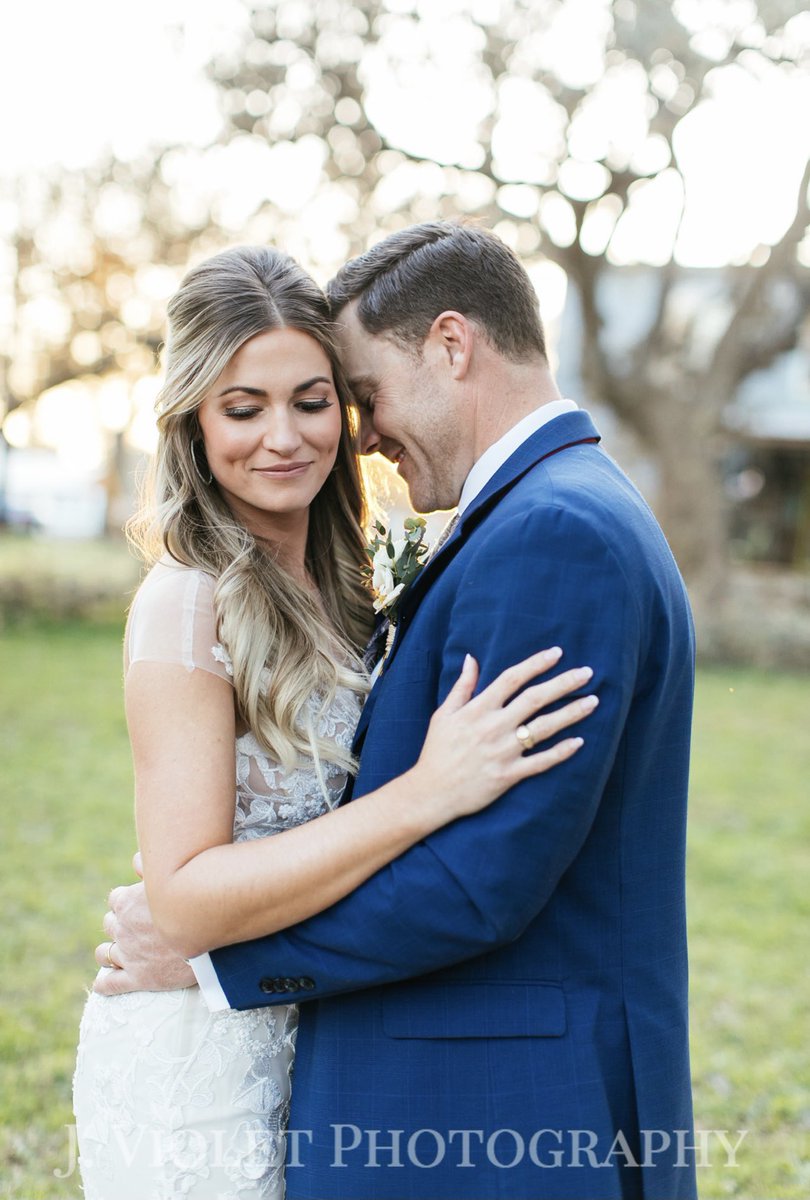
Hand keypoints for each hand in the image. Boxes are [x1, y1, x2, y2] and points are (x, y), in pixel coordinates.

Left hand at [93, 853, 195, 995]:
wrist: (214, 934)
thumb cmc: (196, 900)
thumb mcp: (173, 874)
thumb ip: (150, 866)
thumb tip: (136, 860)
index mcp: (127, 902)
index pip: (115, 899)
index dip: (127, 901)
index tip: (140, 905)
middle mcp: (123, 928)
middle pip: (110, 924)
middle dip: (121, 924)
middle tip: (138, 927)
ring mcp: (128, 955)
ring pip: (104, 954)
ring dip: (109, 951)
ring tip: (118, 952)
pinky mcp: (138, 978)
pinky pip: (110, 984)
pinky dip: (104, 984)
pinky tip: (103, 983)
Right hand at [412, 646, 595, 822]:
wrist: (431, 793)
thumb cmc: (436, 751)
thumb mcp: (443, 714)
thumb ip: (462, 686)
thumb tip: (472, 658)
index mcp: (477, 709)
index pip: (511, 679)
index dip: (535, 664)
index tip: (557, 653)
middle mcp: (493, 727)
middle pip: (535, 698)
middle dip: (564, 684)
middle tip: (587, 673)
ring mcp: (503, 752)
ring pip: (544, 728)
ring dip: (571, 713)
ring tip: (592, 702)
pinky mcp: (509, 775)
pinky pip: (541, 762)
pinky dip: (561, 752)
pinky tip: (579, 741)